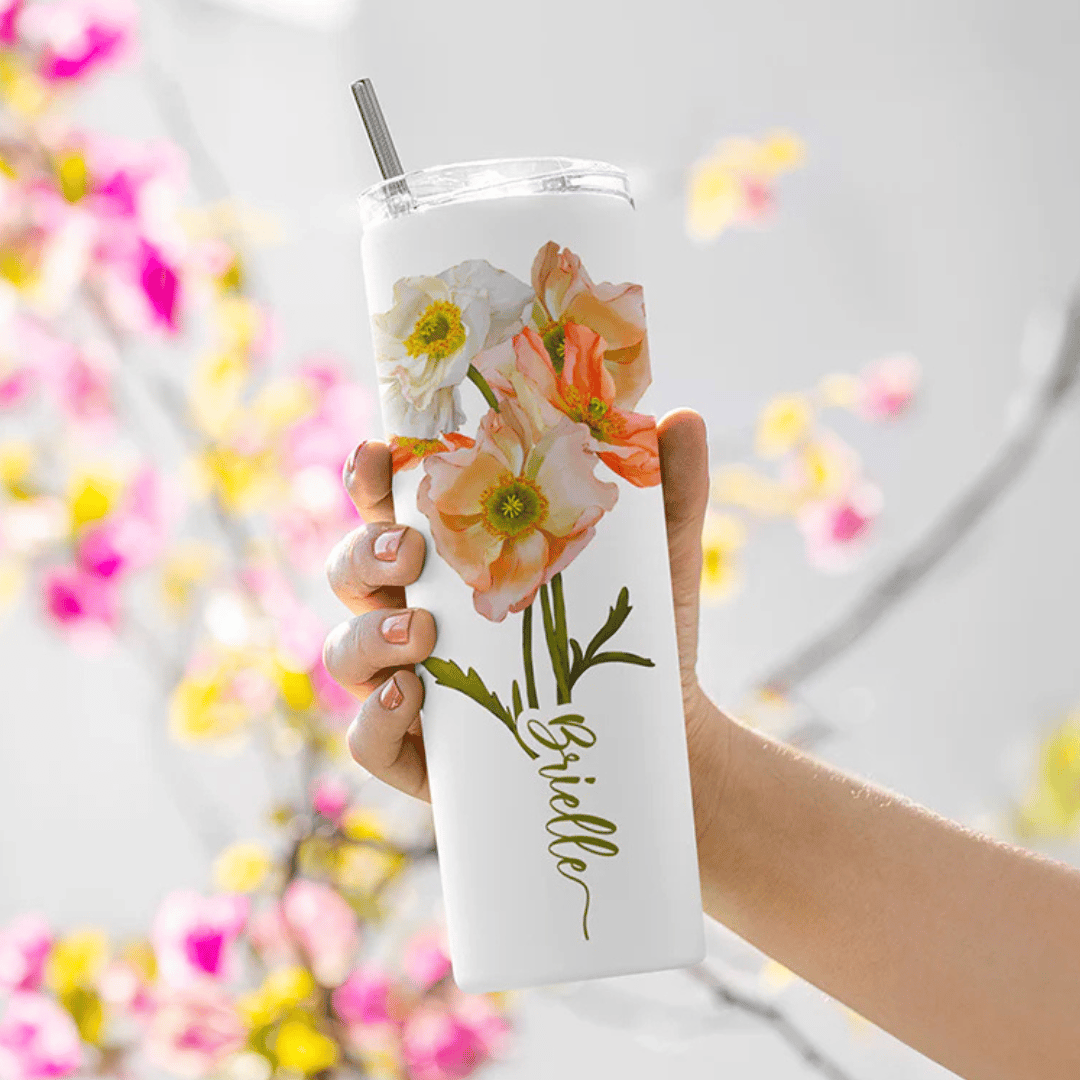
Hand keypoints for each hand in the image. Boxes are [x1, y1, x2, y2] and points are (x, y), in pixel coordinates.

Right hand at [322, 409, 719, 810]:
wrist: (663, 736)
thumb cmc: (641, 636)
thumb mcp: (658, 563)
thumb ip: (669, 494)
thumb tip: (683, 418)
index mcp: (456, 562)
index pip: (392, 509)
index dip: (371, 478)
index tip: (379, 453)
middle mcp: (417, 616)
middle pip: (352, 571)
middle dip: (365, 553)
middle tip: (409, 552)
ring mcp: (409, 685)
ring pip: (344, 652)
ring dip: (368, 634)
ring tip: (421, 634)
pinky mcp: (420, 755)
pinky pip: (367, 739)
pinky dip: (374, 720)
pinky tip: (411, 698)